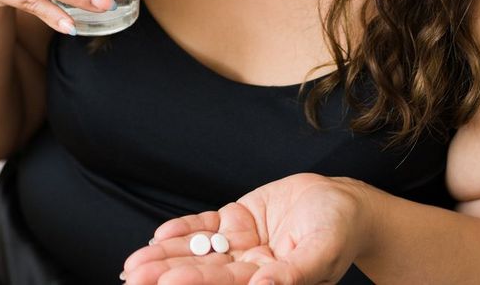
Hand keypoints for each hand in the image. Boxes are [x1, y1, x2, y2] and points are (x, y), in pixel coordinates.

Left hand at [121, 173, 371, 284]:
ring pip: (198, 252)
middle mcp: (250, 268)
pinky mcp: (237, 221)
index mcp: (270, 281)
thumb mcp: (320, 252)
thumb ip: (292, 275)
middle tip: (134, 277)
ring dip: (166, 256)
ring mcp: (242, 245)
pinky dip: (183, 230)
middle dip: (168, 274)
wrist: (346, 202)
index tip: (166, 283)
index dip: (197, 283)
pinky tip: (160, 235)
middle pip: (204, 273)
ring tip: (133, 264)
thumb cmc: (339, 231)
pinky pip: (205, 227)